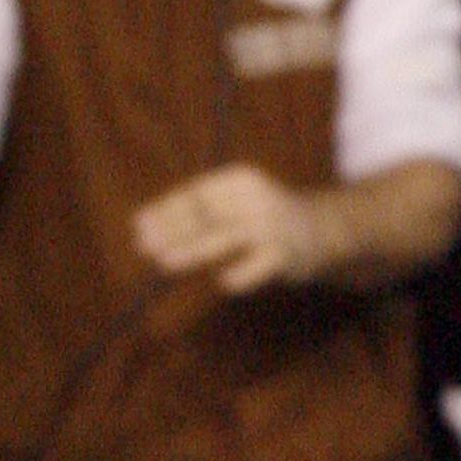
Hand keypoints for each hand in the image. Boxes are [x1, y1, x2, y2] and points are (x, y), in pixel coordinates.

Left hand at [133, 165, 335, 293]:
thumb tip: (141, 226)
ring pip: (224, 238)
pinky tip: (224, 280)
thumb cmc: (262, 217)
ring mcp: (271, 226)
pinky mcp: (285, 254)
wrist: (322, 229)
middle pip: (206, 215)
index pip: (196, 194)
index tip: (138, 226)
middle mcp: (256, 198)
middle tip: (144, 247)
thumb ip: (194, 213)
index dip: (166, 210)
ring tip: (164, 262)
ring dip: (191, 250)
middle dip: (172, 230)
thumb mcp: (233, 203)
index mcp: (240, 180)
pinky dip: (238, 275)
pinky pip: (256, 267)